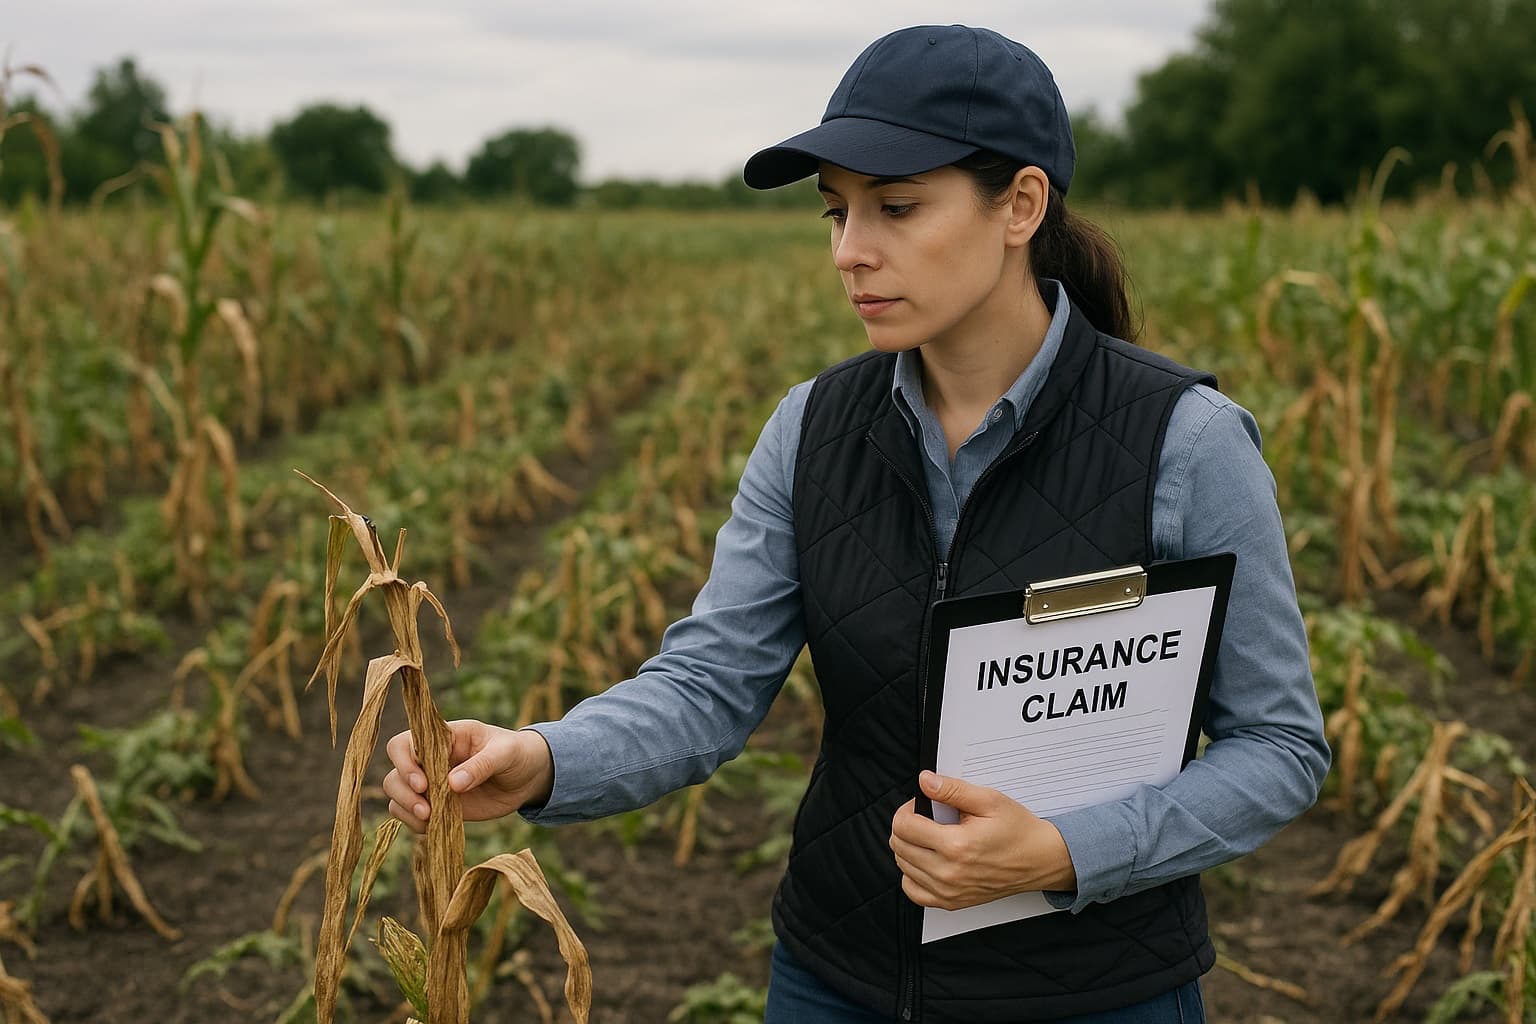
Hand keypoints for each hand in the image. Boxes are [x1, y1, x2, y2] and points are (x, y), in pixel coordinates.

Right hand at [381, 719, 553, 832]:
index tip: (424, 784)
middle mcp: (430, 759)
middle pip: (395, 772)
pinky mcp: (437, 804)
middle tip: (426, 810)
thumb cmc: (517, 753)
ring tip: (429, 819)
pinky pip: (410, 814)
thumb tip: (453, 784)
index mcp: (443, 737)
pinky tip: (432, 827)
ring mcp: (431, 783)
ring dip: (405, 809)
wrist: (528, 776)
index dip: (405, 764)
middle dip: (404, 793)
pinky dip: (413, 823)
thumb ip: (481, 765)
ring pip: (397, 794)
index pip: (404, 743)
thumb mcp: (505, 753)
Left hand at [888, 770, 1076, 910]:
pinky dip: (912, 875)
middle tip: (924, 818)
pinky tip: (926, 860)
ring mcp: (949, 891)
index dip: (907, 809)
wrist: (1040, 859)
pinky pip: (913, 891)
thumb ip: (952, 789)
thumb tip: (925, 781)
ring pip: (903, 867)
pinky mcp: (952, 902)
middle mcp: (949, 873)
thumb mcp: (989, 800)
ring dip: (908, 848)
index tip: (919, 804)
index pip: (904, 826)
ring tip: (929, 836)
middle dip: (906, 826)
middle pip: (899, 846)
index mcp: (956, 845)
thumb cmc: (1018, 830)